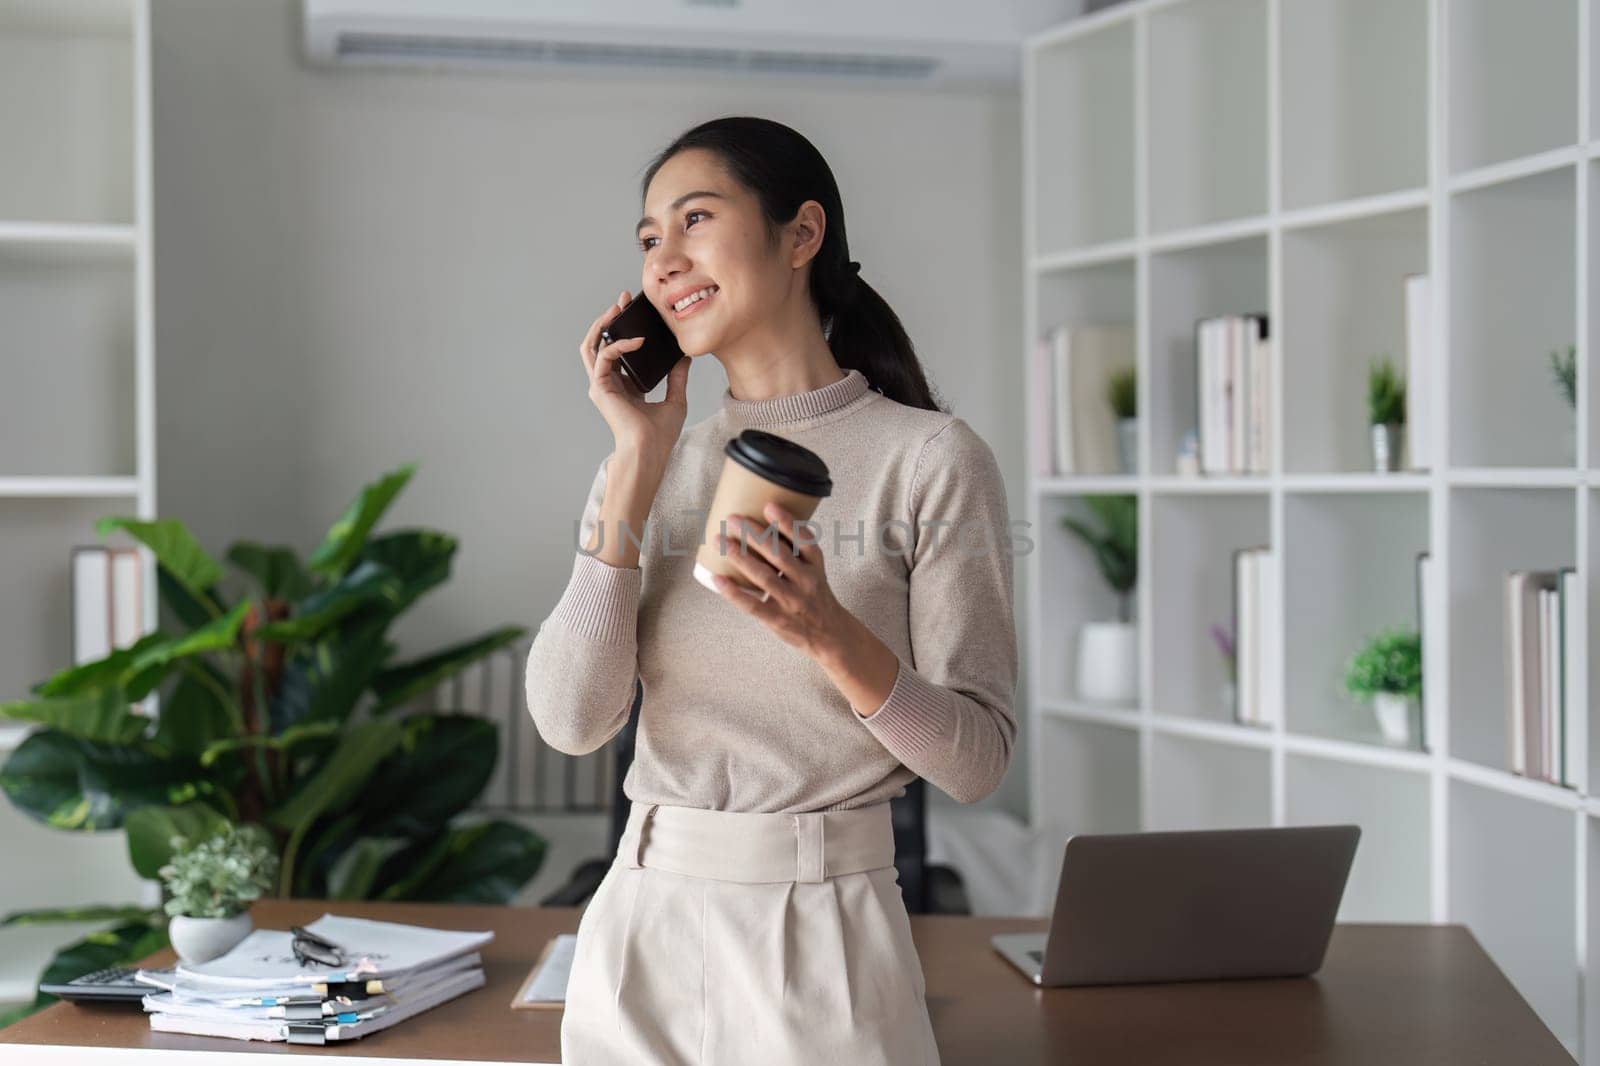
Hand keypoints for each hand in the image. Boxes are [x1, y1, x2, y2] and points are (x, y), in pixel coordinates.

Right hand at [579, 290, 690, 466]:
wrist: (650, 451)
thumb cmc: (660, 435)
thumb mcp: (676, 399)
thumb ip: (677, 378)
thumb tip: (685, 358)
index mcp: (624, 387)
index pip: (618, 351)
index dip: (624, 330)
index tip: (636, 312)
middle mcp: (609, 384)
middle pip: (600, 343)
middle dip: (609, 319)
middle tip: (622, 301)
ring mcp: (601, 385)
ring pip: (592, 346)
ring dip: (603, 324)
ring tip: (617, 308)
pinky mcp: (600, 387)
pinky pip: (605, 356)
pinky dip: (619, 344)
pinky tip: (638, 340)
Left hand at [709, 501, 852, 659]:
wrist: (831, 635)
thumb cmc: (815, 597)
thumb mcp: (815, 572)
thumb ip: (795, 552)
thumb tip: (762, 525)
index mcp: (815, 566)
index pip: (804, 541)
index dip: (788, 523)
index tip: (769, 506)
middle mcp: (806, 582)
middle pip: (779, 554)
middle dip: (754, 534)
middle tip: (732, 519)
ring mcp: (792, 602)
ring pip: (764, 576)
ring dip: (740, 557)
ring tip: (721, 541)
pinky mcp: (778, 620)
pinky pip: (753, 605)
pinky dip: (734, 592)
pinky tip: (718, 579)